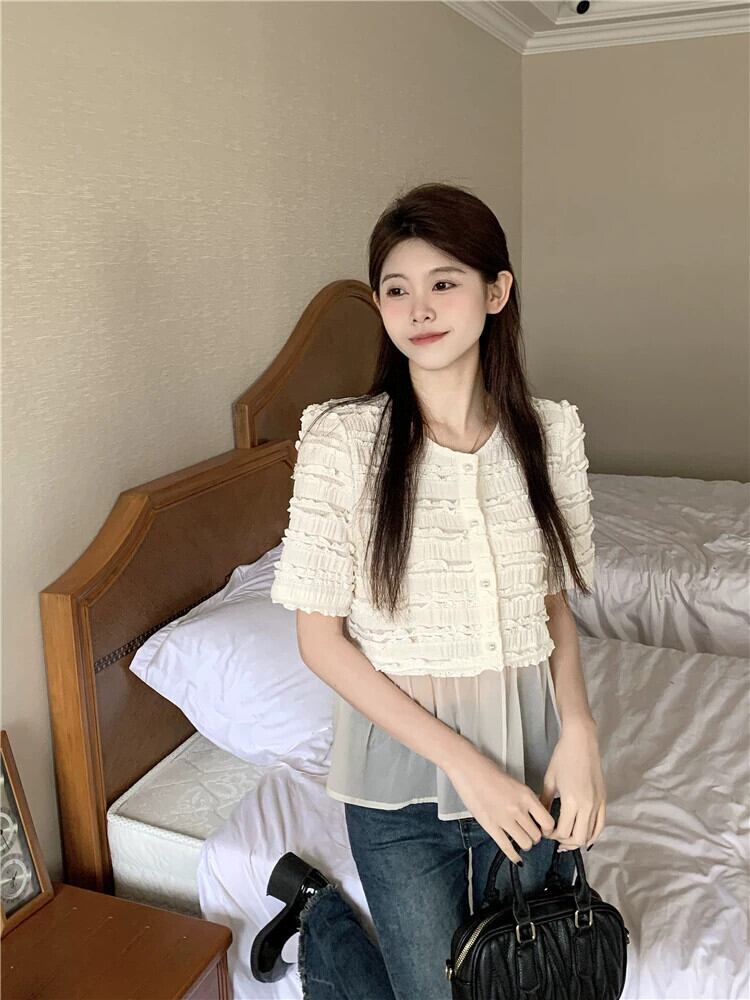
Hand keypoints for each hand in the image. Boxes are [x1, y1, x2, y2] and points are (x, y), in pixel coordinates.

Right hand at [446, 745, 555, 864]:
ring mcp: (504, 819)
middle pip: (537, 835)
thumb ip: (526, 800)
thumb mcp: (515, 783)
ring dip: (524, 844)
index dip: (547, 829)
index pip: (548, 822)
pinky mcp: (490, 826)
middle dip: (534, 836)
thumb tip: (534, 815)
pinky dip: (514, 856)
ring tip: (520, 839)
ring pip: (525, 843)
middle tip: (529, 833)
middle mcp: (518, 809)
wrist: (469, 769)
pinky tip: (516, 858)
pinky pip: (507, 847)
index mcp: (526, 796)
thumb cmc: (489, 772)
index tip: (544, 829)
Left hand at [539, 717, 605, 851]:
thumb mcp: (549, 780)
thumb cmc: (563, 757)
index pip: (563, 831)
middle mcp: (587, 806)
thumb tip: (541, 818)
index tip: (545, 831)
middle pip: (578, 838)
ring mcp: (598, 804)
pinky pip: (601, 825)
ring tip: (567, 840)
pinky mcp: (604, 800)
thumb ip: (545, 802)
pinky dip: (593, 834)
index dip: (552, 835)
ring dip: (578, 840)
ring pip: (590, 835)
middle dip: (564, 842)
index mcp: (572, 801)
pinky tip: (585, 837)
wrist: (581, 742)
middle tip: (554, 837)